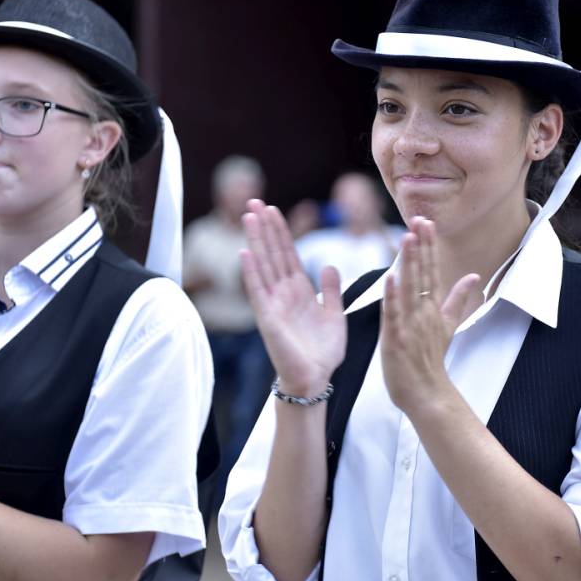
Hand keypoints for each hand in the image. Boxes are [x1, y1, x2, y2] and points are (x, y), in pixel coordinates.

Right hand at [239, 200, 345, 395]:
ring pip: (264, 265)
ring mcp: (274, 304)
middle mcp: (284, 293)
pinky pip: (258, 292)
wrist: (316, 379)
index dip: (281, 231)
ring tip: (249, 216)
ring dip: (256, 240)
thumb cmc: (323, 351)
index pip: (288, 254)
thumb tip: (331, 265)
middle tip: (254, 201)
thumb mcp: (335, 314)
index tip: (273, 209)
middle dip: (264, 227)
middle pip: (272, 253)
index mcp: (300, 290)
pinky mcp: (268, 319)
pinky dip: (252, 273)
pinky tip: (245, 253)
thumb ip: (332, 290)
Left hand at [379, 218, 479, 412]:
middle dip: (421, 246)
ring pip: (410, 288)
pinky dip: (392, 296)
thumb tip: (474, 277)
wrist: (428, 393)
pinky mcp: (396, 338)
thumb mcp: (448, 325)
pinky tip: (390, 277)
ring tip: (408, 238)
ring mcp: (411, 325)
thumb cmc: (432, 360)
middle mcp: (424, 312)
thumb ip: (458, 299)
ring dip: (409, 263)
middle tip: (419, 220)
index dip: (428, 246)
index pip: (432, 270)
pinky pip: (394, 314)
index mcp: (433, 307)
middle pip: (423, 273)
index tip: (426, 222)